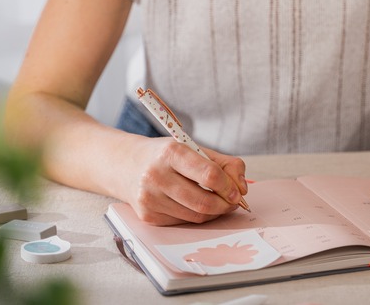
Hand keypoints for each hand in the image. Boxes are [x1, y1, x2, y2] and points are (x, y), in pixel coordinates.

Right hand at [123, 137, 247, 225]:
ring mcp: (150, 198)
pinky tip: (196, 204)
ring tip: (218, 203)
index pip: (209, 175)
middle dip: (225, 205)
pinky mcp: (148, 216)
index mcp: (171, 153)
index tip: (238, 191)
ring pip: (196, 216)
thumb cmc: (167, 156)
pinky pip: (183, 221)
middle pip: (204, 201)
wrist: (126, 165)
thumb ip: (225, 164)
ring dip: (214, 212)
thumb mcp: (195, 149)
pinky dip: (196, 215)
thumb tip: (242, 188)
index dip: (229, 187)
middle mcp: (156, 175)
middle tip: (233, 202)